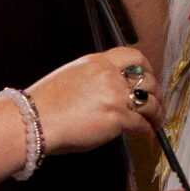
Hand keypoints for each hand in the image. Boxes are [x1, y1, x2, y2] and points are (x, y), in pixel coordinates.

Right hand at [27, 49, 157, 154]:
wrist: (33, 120)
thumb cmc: (46, 104)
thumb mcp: (72, 77)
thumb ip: (96, 79)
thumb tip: (112, 92)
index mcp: (97, 62)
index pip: (134, 56)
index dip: (147, 68)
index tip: (149, 79)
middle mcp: (108, 75)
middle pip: (147, 80)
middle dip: (156, 94)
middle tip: (156, 105)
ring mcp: (113, 96)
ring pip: (149, 103)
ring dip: (156, 114)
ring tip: (155, 123)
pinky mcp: (115, 118)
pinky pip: (141, 124)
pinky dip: (147, 130)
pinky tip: (146, 134)